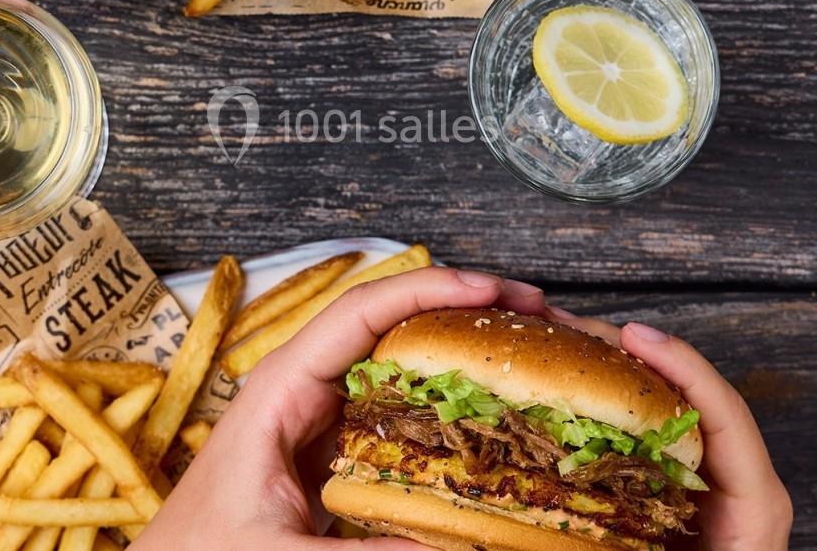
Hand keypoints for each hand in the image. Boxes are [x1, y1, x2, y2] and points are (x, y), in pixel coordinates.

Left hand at [134, 267, 546, 550]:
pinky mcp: (334, 443)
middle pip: (391, 321)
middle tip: (535, 313)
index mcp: (281, 389)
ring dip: (462, 344)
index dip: (429, 290)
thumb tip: (455, 545)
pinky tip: (489, 406)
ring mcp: (321, 412)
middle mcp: (303, 385)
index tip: (491, 291)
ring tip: (529, 346)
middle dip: (463, 307)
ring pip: (400, 357)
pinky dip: (447, 394)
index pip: (361, 314)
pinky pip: (400, 404)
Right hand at [548, 308, 792, 550]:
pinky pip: (646, 434)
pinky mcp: (675, 492)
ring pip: (666, 409)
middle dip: (630, 353)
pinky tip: (567, 389)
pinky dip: (608, 403)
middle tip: (568, 324)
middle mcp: (737, 485)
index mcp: (754, 507)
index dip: (680, 364)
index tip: (632, 333)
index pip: (725, 413)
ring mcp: (705, 485)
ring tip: (559, 342)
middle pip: (691, 397)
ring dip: (613, 370)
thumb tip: (543, 511)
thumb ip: (612, 541)